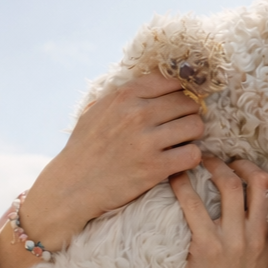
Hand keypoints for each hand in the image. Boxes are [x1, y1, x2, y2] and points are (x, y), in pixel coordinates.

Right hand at [0, 74, 203, 267]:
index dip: (178, 93)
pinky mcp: (155, 167)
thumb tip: (153, 84)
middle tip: (181, 126)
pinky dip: (191, 157)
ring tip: (181, 143)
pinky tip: (179, 160)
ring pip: (195, 126)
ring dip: (192, 135)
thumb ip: (124, 95)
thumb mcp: (98, 110)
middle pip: (187, 103)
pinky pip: (193, 154)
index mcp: (124, 96)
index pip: (171, 82)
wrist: (72, 185)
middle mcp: (137, 114)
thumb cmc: (85, 148)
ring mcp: (147, 141)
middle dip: (188, 114)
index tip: (176, 105)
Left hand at [170, 156, 267, 267]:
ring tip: (197, 159)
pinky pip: (195, 207)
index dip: (256, 171)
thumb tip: (264, 219)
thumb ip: (267, 242)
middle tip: (219, 156)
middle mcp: (257, 235)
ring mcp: (233, 241)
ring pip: (229, 186)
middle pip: (258, 181)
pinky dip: (184, 187)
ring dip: (212, 166)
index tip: (240, 165)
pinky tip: (174, 178)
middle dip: (238, 162)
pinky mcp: (208, 248)